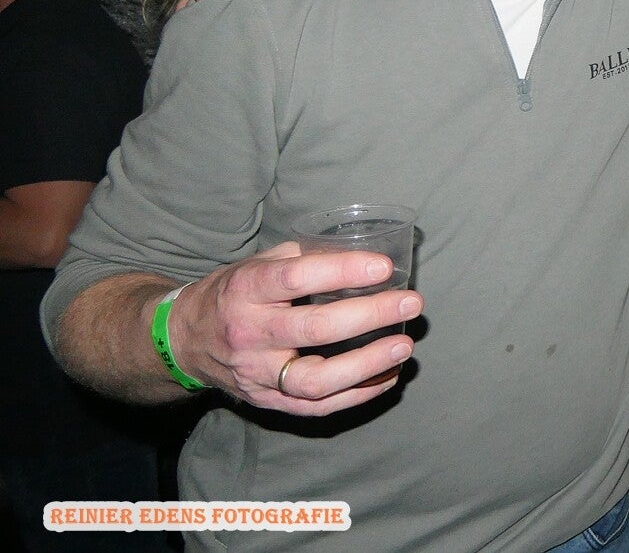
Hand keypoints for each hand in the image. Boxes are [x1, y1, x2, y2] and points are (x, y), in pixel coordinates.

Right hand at [165, 241, 422, 416]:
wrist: (184, 341)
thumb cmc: (233, 294)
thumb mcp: (257, 264)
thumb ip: (305, 257)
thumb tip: (363, 254)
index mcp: (245, 290)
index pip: (296, 279)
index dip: (343, 271)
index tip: (383, 267)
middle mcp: (249, 334)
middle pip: (314, 329)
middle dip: (370, 316)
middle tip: (410, 303)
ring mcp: (256, 374)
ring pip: (315, 380)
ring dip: (367, 364)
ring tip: (403, 345)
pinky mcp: (266, 401)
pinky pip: (316, 407)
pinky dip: (357, 395)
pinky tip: (387, 376)